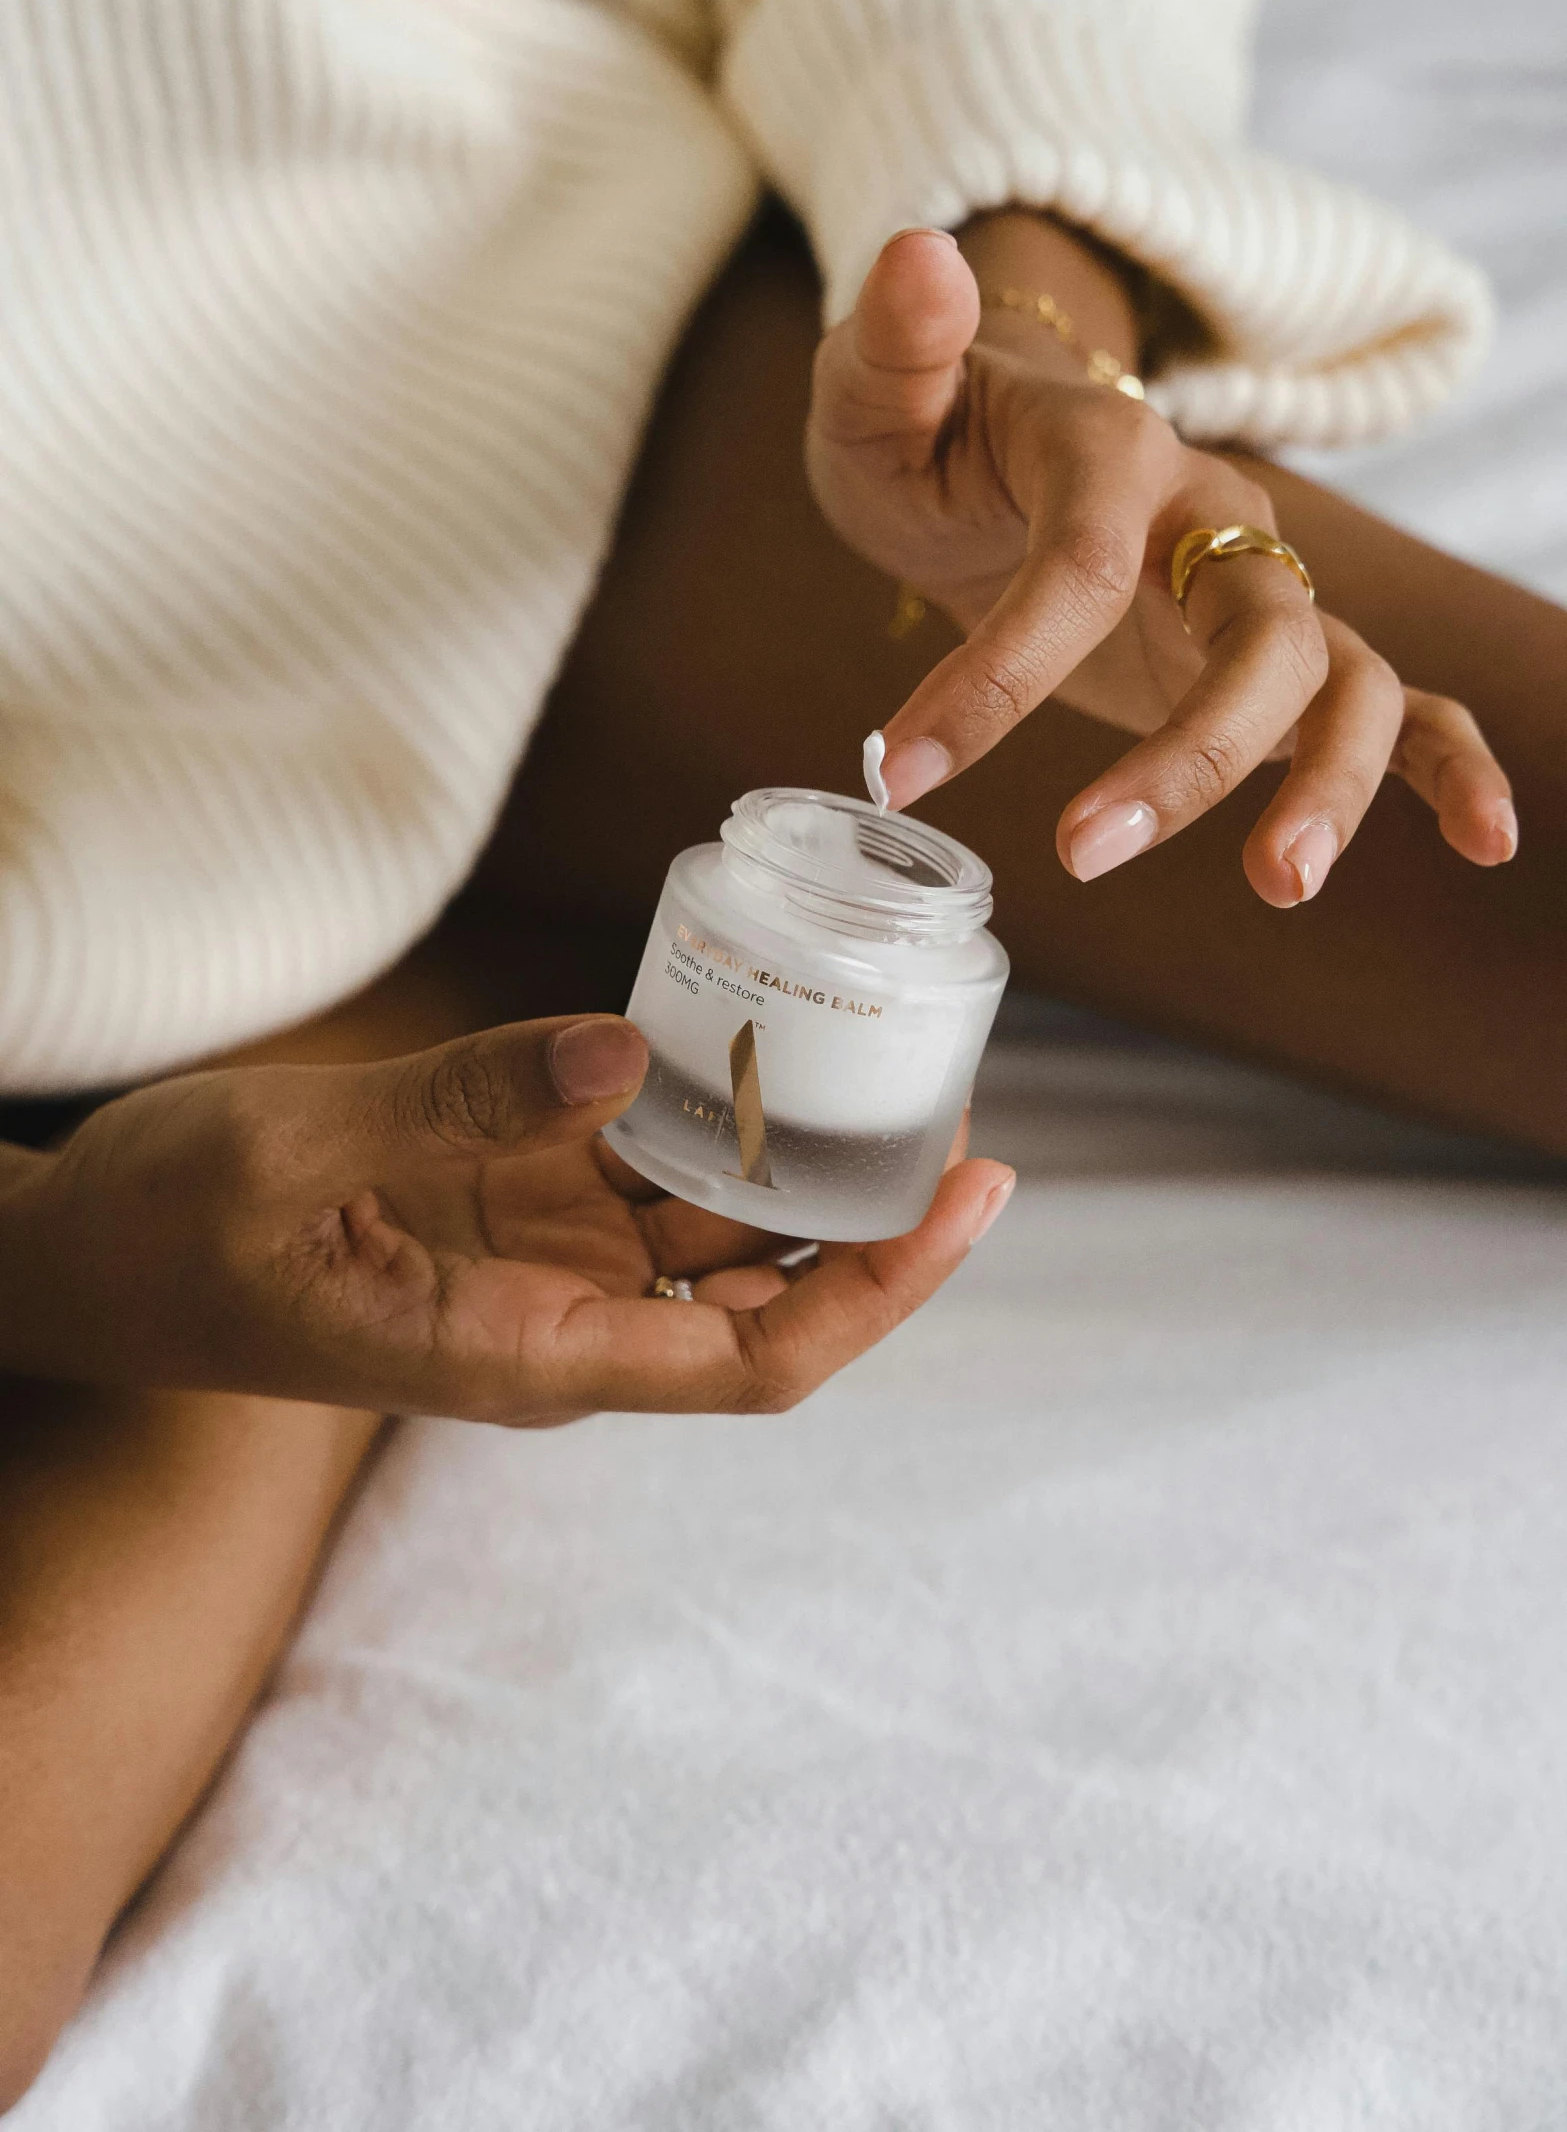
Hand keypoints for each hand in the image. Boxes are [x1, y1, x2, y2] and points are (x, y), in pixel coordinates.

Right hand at [0, 1018, 1012, 1422]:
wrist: (92, 1259)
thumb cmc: (174, 1233)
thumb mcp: (300, 1152)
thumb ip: (466, 1099)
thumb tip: (626, 1046)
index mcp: (520, 1350)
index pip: (752, 1360)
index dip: (877, 1291)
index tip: (965, 1199)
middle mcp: (560, 1320)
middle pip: (769, 1301)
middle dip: (876, 1222)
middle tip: (964, 1104)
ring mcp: (542, 1263)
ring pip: (720, 1232)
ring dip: (805, 1164)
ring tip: (891, 1058)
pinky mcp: (516, 1208)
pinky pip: (645, 1168)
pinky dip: (708, 1114)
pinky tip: (754, 1038)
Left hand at [807, 224, 1517, 905]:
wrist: (989, 448)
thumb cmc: (930, 437)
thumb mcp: (878, 394)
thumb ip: (895, 343)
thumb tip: (918, 253)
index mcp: (1114, 452)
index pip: (1081, 565)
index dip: (994, 675)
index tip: (899, 769)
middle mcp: (1215, 517)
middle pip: (1259, 631)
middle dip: (1191, 754)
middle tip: (1081, 853)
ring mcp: (1259, 587)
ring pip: (1339, 680)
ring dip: (1328, 784)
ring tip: (1280, 887)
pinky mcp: (1272, 653)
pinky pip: (1395, 704)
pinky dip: (1447, 767)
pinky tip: (1486, 839)